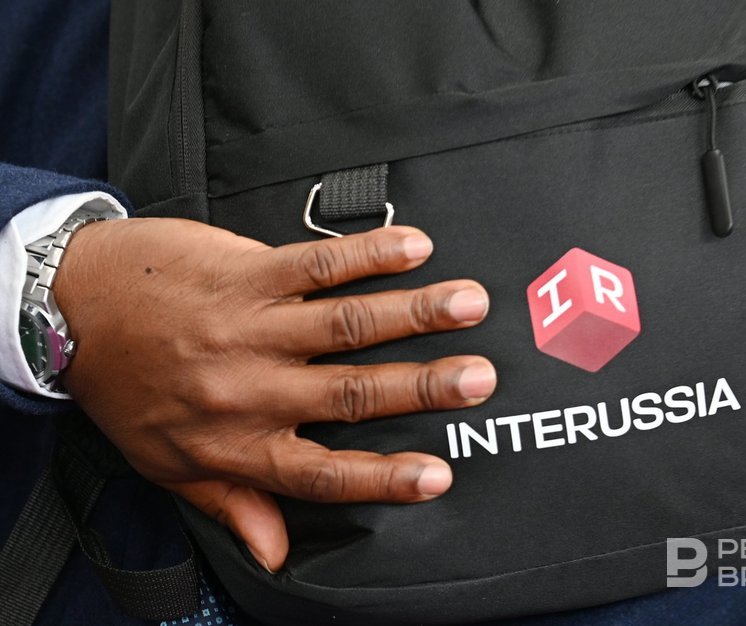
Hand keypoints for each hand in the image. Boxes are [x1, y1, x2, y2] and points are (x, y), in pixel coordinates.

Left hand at [54, 218, 493, 571]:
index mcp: (238, 442)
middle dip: (423, 388)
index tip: (439, 476)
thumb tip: (276, 556)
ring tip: (469, 305)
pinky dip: (367, 257)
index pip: (322, 473)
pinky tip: (412, 248)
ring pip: (345, 325)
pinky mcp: (245, 272)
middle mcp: (250, 388)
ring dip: (413, 314)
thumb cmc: (125, 386)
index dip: (384, 478)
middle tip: (479, 381)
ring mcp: (251, 326)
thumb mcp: (168, 464)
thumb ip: (232, 504)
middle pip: (350, 395)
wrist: (70, 306)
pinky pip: (315, 265)